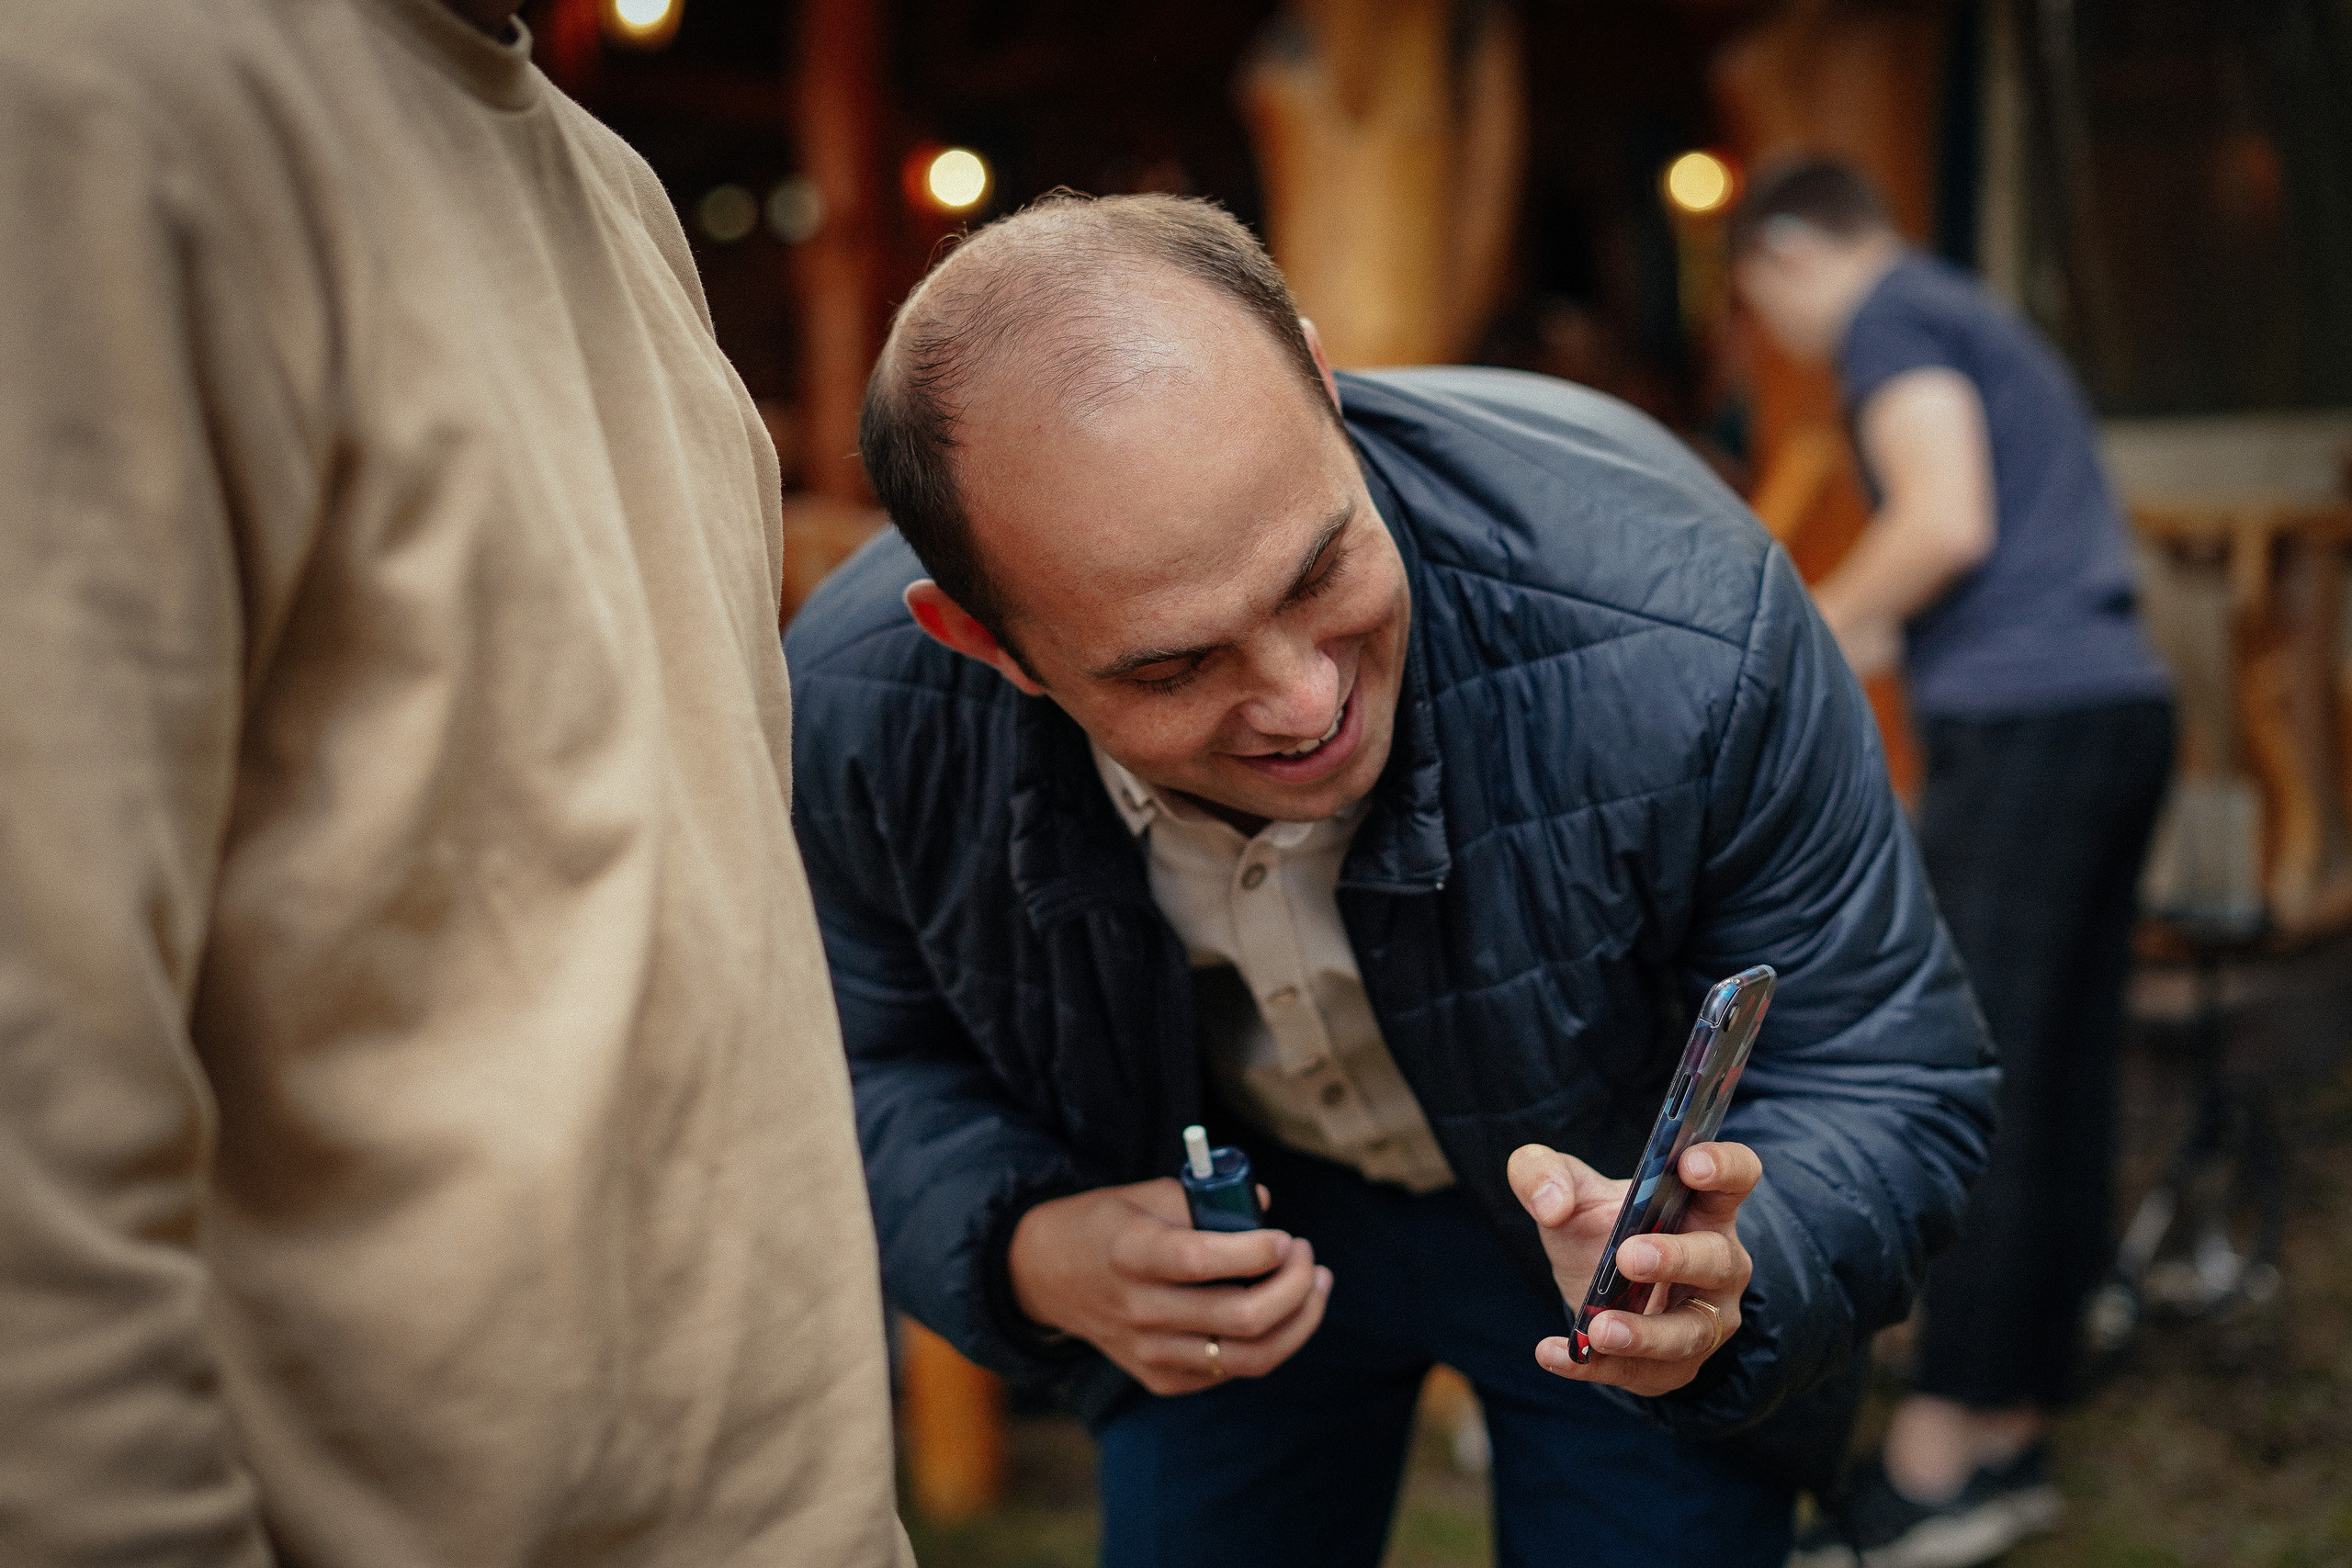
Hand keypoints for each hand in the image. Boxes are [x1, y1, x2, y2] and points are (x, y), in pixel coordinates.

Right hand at [1007, 1178, 1332, 1395]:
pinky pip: (1230, 1371)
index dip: (1255, 1252)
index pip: (1202, 1262)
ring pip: (1248, 1357)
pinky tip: (1278, 1313)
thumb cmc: (1108, 1224)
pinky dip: (1266, 1343)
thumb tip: (1265, 1207)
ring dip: (1298, 1323)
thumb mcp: (1146, 1194)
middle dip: (1294, 1287)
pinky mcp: (1160, 1379)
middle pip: (1240, 1318)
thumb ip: (1206, 1200)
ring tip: (1314, 1287)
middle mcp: (1140, 1310)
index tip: (1286, 1238)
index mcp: (1131, 1254)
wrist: (1048, 1274)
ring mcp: (1150, 1353)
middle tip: (1307, 1257)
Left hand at [1507, 1140, 1760, 1396]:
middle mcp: (1719, 1262)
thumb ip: (1542, 1171)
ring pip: (1692, 1331)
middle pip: (1718, 1259)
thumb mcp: (1566, 1188)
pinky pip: (1641, 1372)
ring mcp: (1703, 1319)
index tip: (1691, 1163)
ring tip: (1600, 1328)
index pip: (1737, 1176)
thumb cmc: (1599, 1226)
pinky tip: (1552, 1353)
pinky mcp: (1672, 1366)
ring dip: (1647, 1332)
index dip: (1724, 1167)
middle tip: (1628, 1256)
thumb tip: (1551, 1205)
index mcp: (1704, 1205)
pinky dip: (1595, 1366)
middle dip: (1676, 1259)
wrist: (1597, 1289)